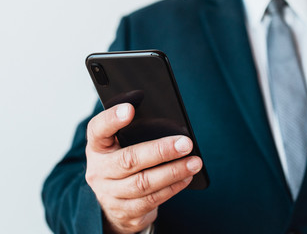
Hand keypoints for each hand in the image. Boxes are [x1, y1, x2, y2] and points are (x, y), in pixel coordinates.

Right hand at [85, 103, 202, 233]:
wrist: (113, 204)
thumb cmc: (124, 163)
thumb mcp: (122, 146)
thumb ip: (137, 133)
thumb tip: (173, 127)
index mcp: (97, 147)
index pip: (98, 129)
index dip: (112, 119)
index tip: (130, 109)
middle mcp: (99, 171)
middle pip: (129, 160)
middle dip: (161, 151)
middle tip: (185, 144)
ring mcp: (109, 194)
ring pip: (143, 183)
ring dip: (173, 172)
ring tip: (194, 162)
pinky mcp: (125, 212)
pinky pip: (151, 200)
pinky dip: (172, 188)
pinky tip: (186, 177)